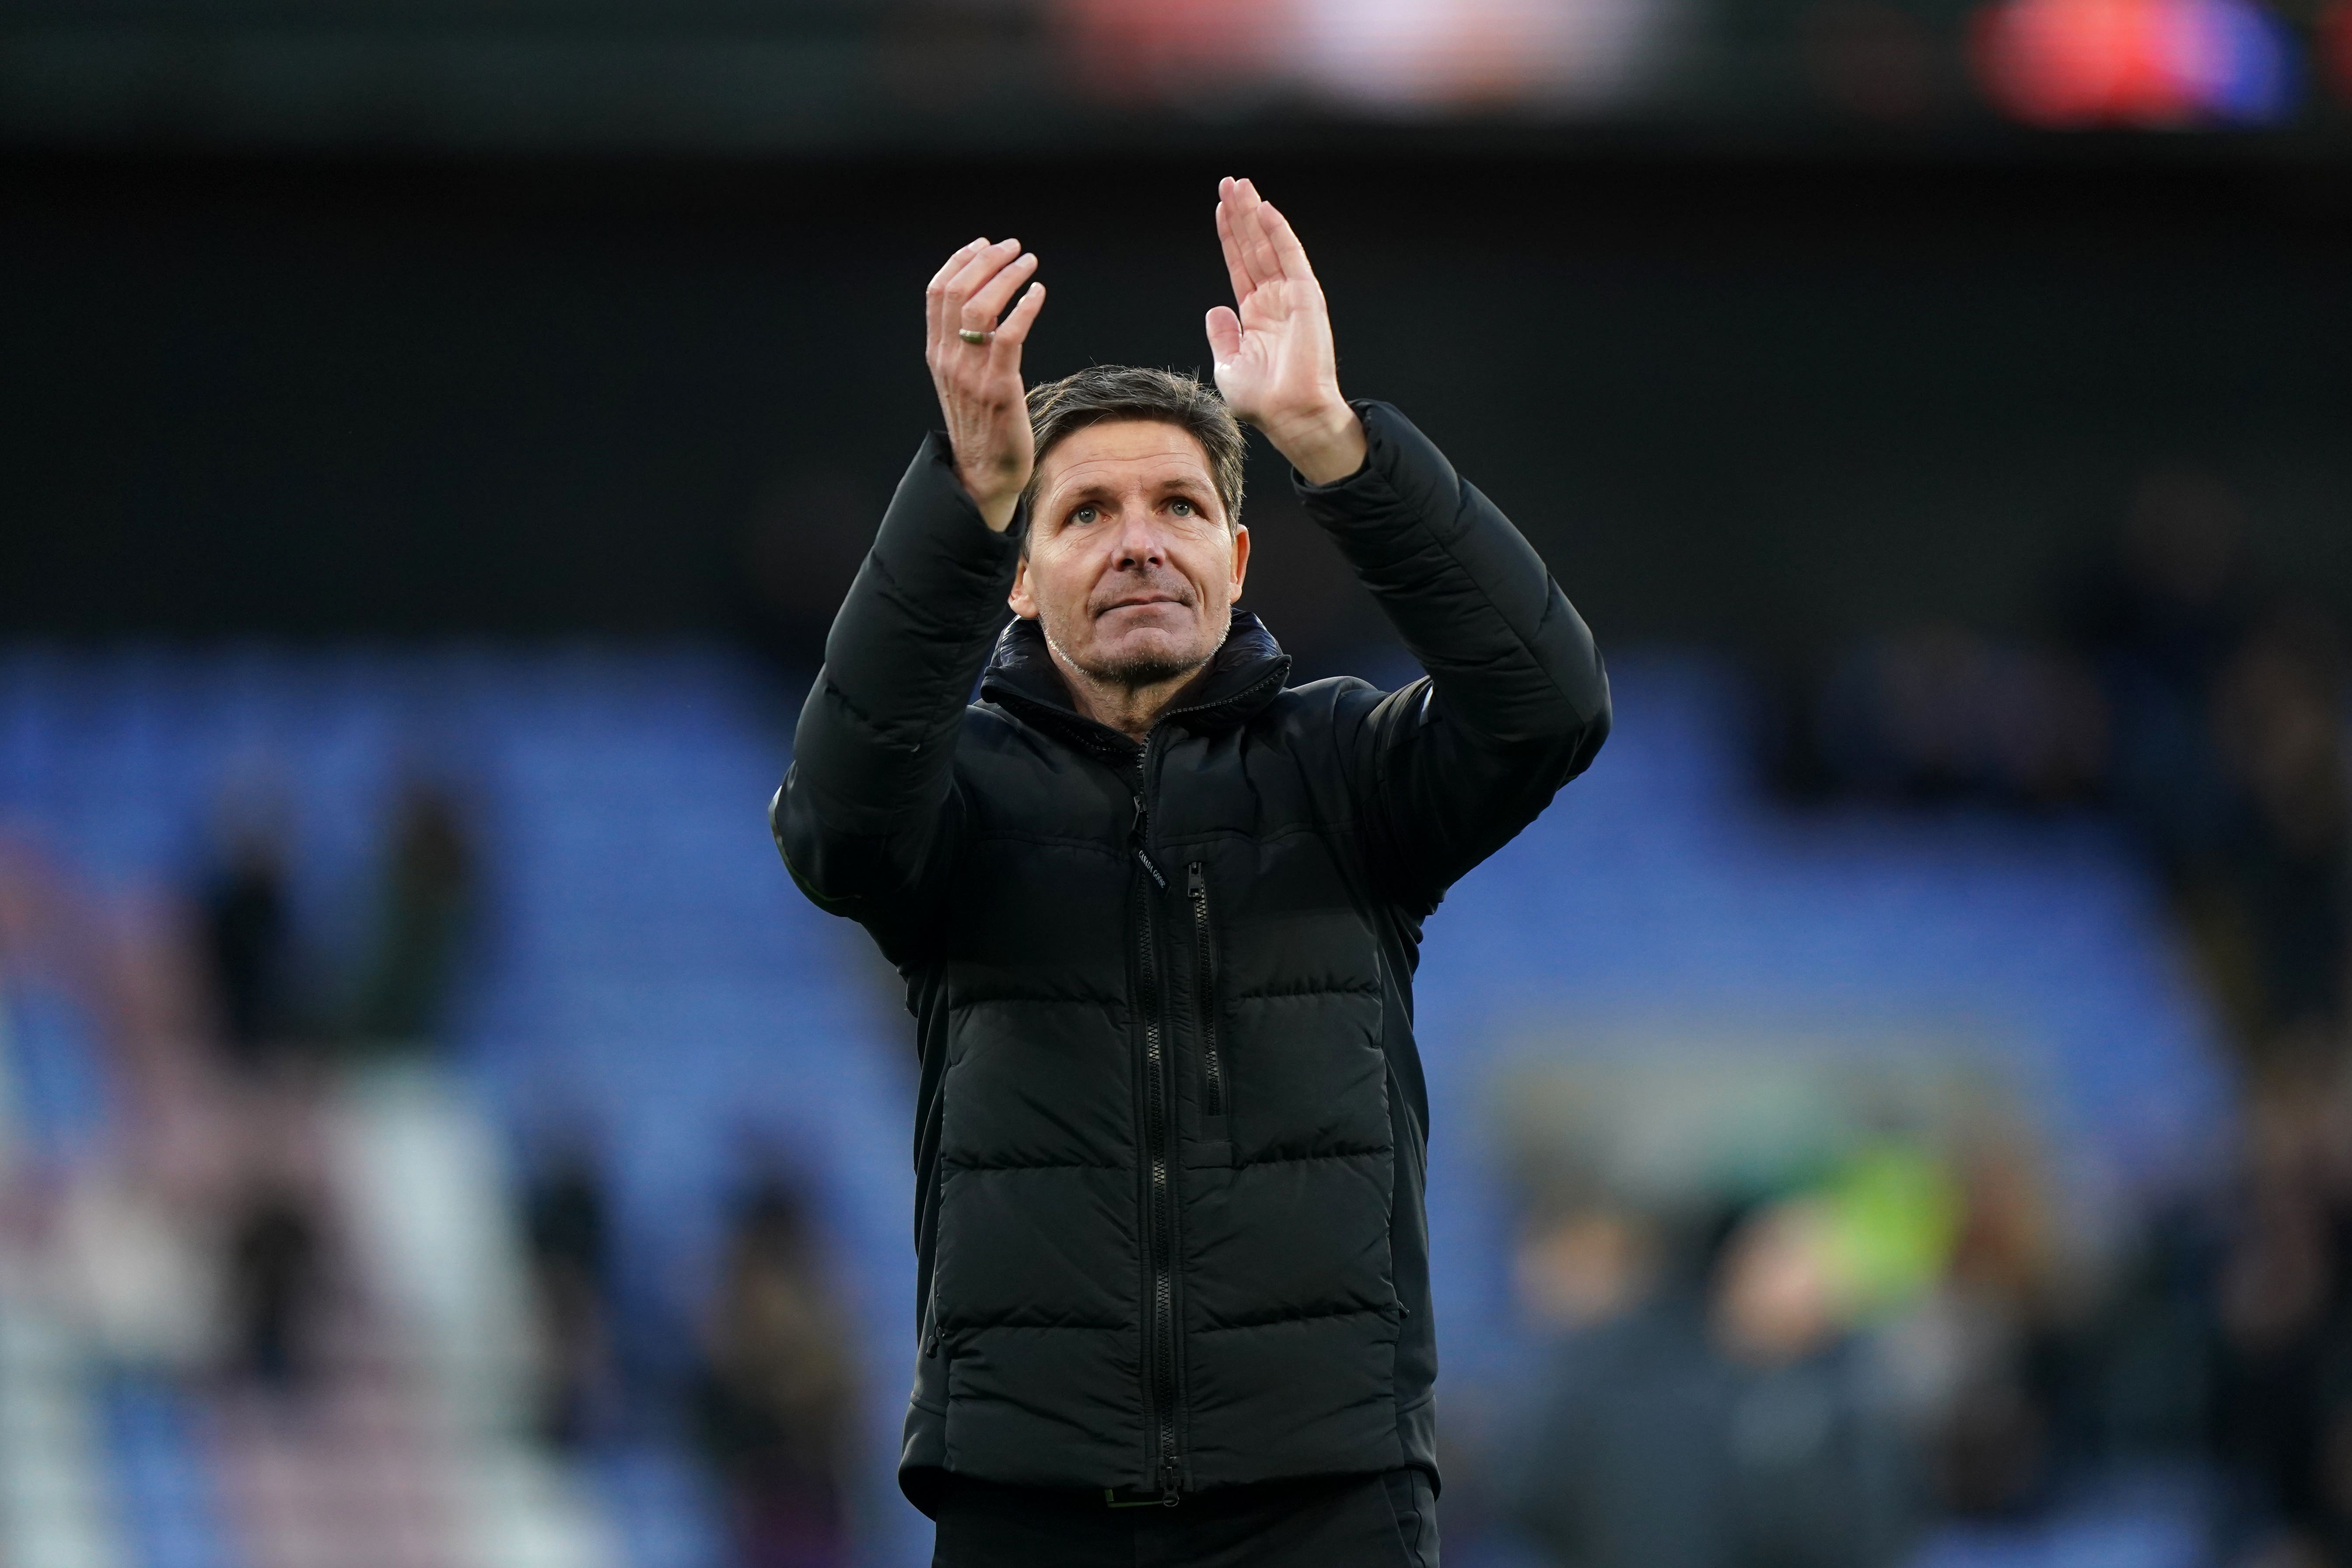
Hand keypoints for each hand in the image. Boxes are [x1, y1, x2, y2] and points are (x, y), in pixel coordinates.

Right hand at [926, 237, 1046, 531]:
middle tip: (1015, 248)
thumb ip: (965, 344)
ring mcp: (971, 374)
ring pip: (981, 308)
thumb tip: (986, 305)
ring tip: (1029, 263)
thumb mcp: (963, 378)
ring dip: (1007, 277)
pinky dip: (1024, 308)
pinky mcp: (999, 389)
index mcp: (937, 354)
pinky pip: (1008, 336)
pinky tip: (1038, 294)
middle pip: (959, 292)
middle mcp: (949, 360)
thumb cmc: (981, 424)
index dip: (960, 261)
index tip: (984, 245)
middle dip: (988, 260)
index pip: (937, 293)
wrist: (983, 473)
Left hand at [1205, 177, 1365, 485]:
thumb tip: (1216, 309)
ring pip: (1269, 245)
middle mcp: (1273, 301)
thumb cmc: (1262, 402)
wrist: (1289, 414)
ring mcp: (1290, 297)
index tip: (1219, 209)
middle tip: (1228, 182)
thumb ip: (1223, 336)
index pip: (1239, 266)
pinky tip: (1265, 209)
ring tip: (1240, 185)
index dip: (1229, 236)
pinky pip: (1291, 256)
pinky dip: (1279, 231)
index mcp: (1255, 316)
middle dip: (1241, 214)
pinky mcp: (1305, 297)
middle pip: (1253, 247)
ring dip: (1255, 214)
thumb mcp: (1229, 367)